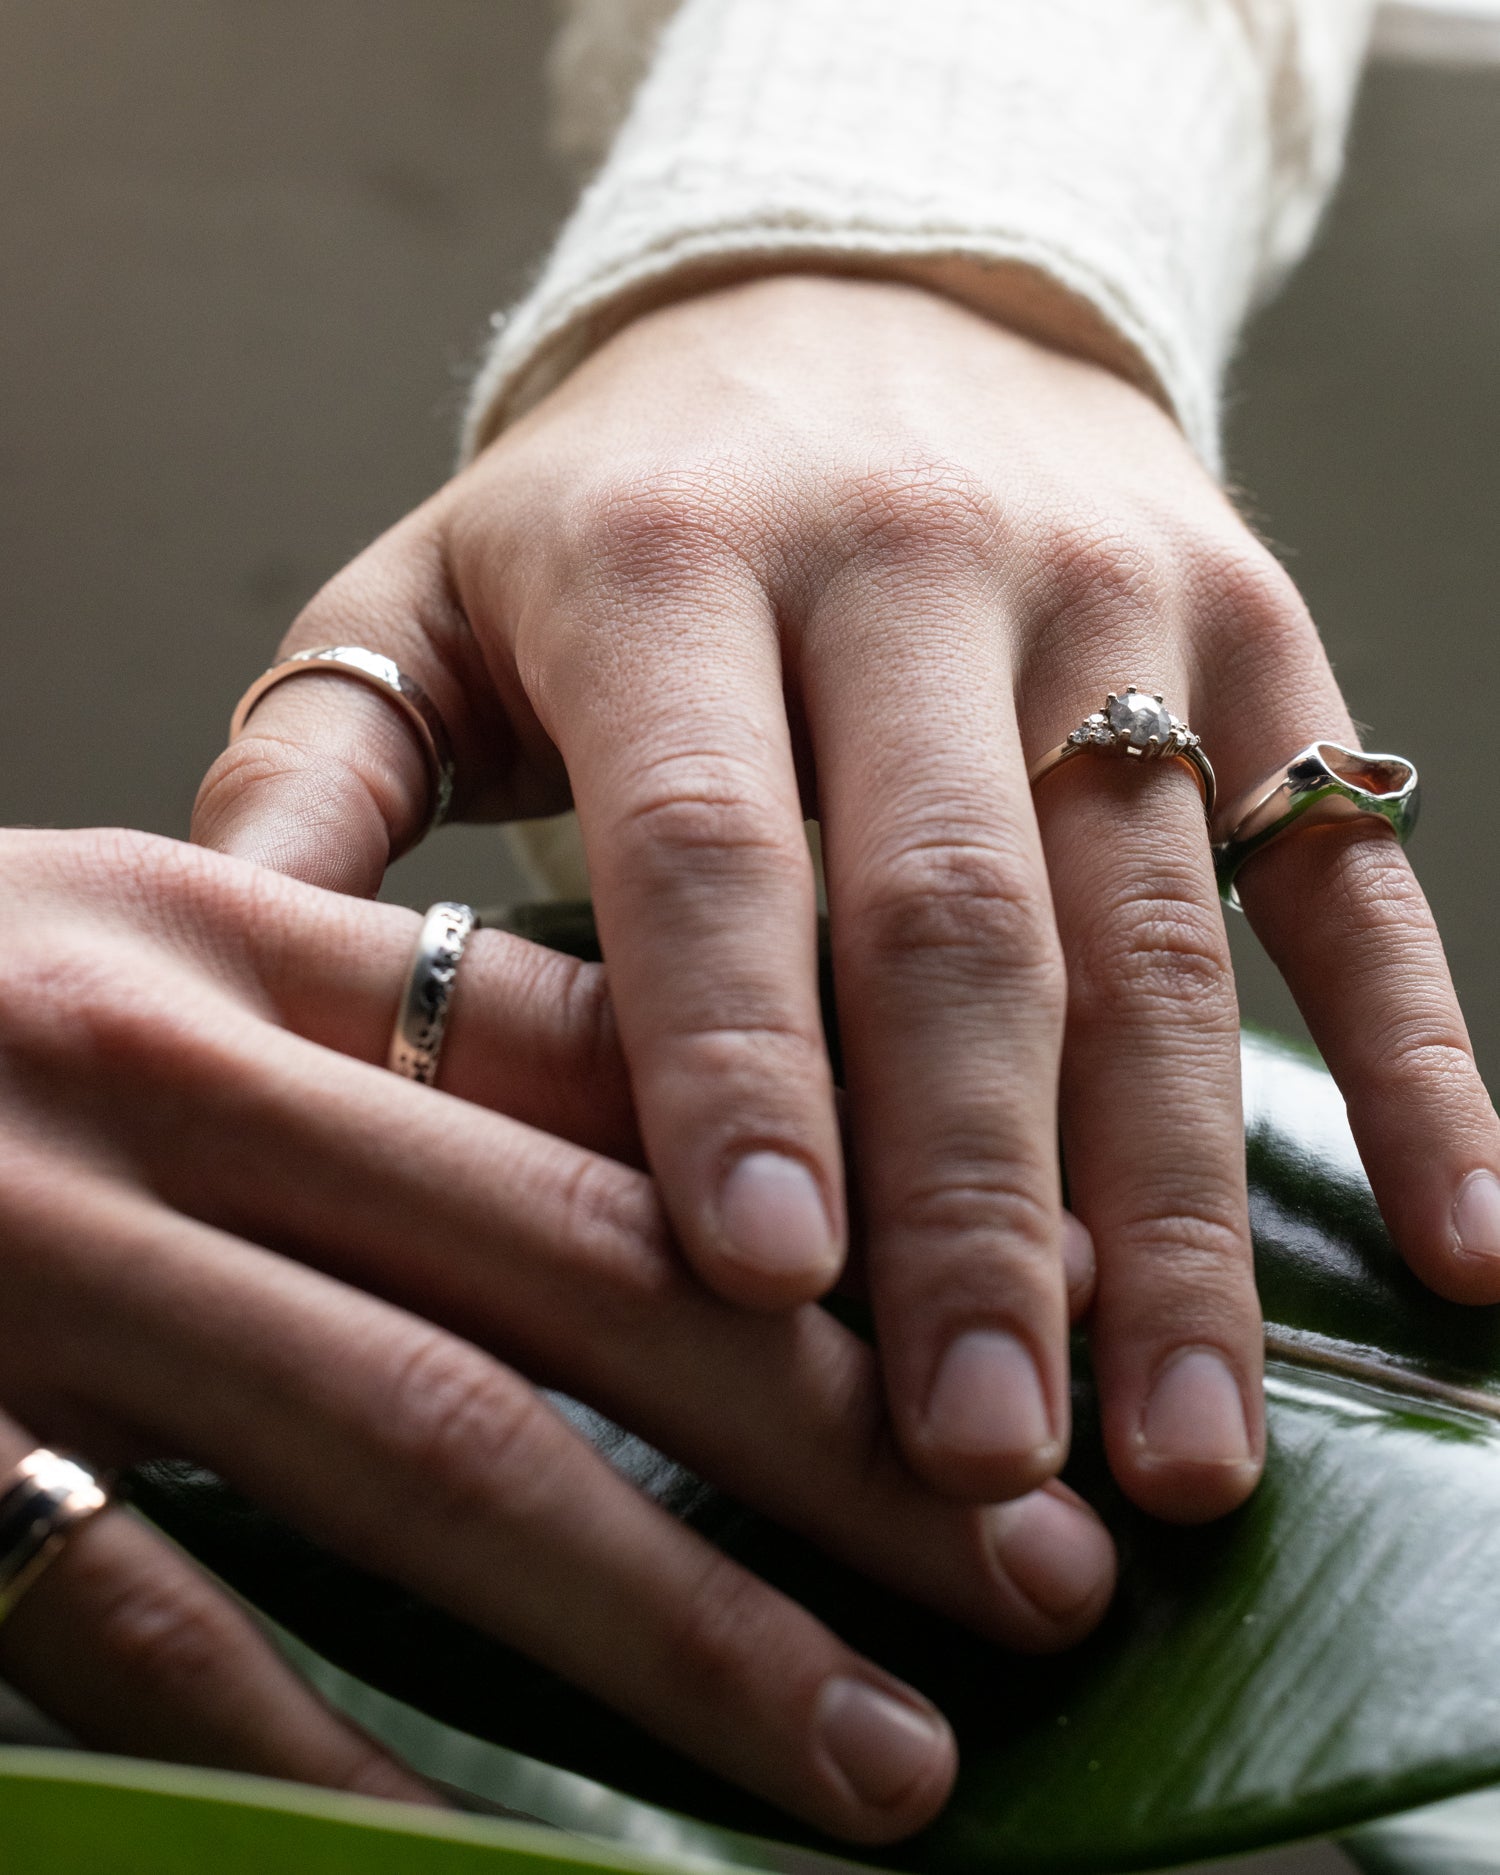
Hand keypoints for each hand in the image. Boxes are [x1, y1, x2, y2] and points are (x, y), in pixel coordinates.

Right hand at [0, 828, 1114, 1841]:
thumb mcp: (150, 960)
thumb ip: (373, 1033)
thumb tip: (661, 1140)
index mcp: (231, 931)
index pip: (606, 1055)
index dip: (833, 1195)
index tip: (1011, 1329)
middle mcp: (156, 1068)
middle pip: (582, 1259)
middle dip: (837, 1432)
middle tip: (1051, 1573)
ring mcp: (34, 1258)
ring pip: (429, 1447)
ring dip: (677, 1623)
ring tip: (893, 1755)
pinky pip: (159, 1628)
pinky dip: (347, 1758)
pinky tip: (525, 1863)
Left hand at [193, 273, 1499, 1523]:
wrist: (862, 303)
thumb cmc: (622, 507)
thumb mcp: (433, 597)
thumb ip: (319, 776)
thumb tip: (228, 979)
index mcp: (675, 567)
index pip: (711, 847)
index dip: (737, 1072)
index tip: (768, 1295)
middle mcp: (917, 575)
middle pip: (959, 926)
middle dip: (976, 1213)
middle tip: (988, 1469)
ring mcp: (1121, 614)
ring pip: (1159, 939)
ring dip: (1178, 1213)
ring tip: (1179, 1455)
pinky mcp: (1264, 648)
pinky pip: (1352, 870)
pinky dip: (1423, 1066)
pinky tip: (1470, 1254)